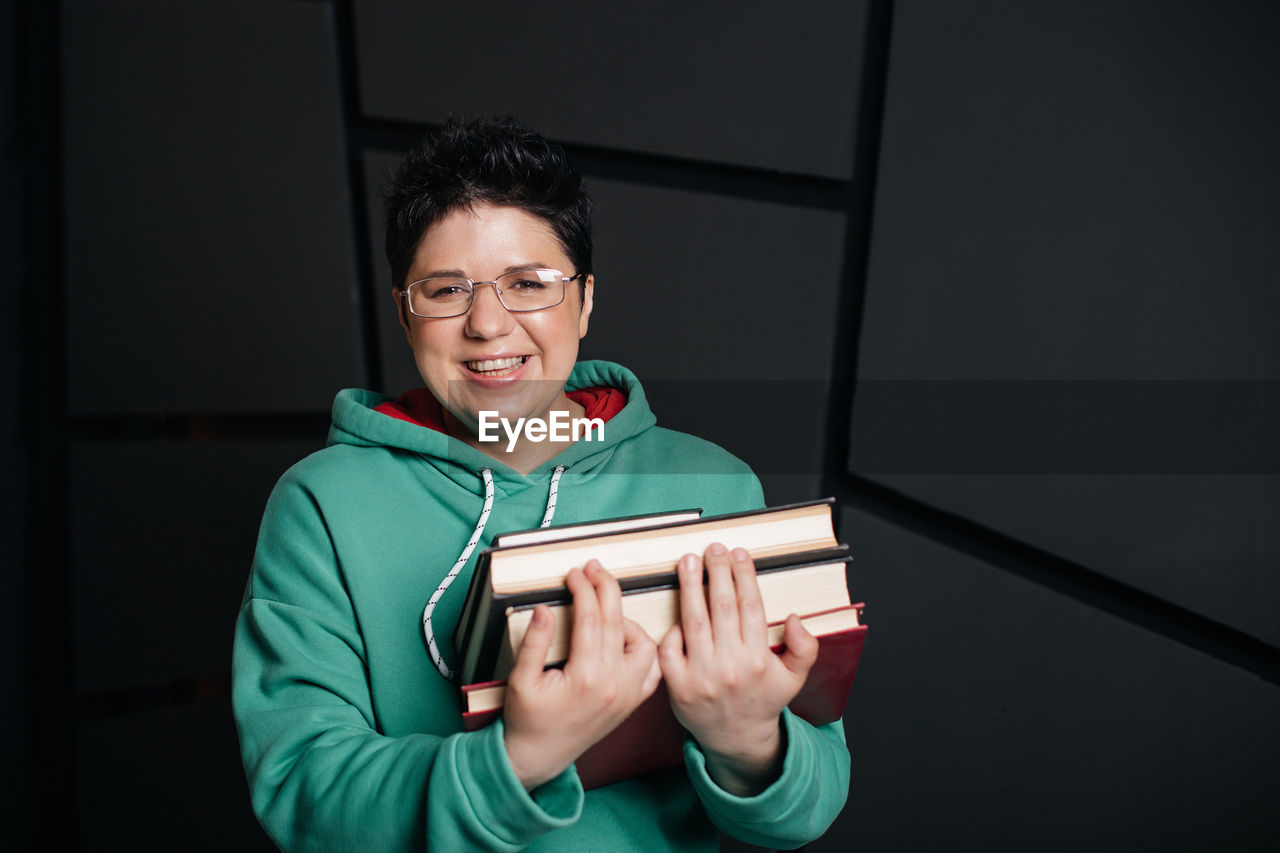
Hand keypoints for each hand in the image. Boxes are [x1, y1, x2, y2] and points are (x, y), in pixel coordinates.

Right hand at [502, 561, 660, 789]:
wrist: (540, 756)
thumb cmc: (528, 720)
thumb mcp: (520, 680)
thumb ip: (534, 642)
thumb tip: (545, 609)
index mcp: (585, 678)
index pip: (590, 618)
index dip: (583, 589)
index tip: (574, 574)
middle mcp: (613, 686)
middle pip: (617, 622)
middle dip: (605, 589)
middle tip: (593, 570)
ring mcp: (627, 695)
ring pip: (644, 644)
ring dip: (628, 619)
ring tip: (606, 607)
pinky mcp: (632, 703)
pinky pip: (652, 671)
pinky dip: (646, 649)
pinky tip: (628, 636)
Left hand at [658, 543, 819, 794]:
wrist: (735, 739)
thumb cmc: (763, 700)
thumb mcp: (794, 678)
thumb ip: (805, 649)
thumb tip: (795, 618)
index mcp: (758, 660)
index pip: (750, 606)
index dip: (744, 576)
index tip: (739, 553)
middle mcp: (729, 666)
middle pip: (722, 606)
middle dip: (718, 572)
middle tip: (713, 548)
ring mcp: (701, 675)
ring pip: (694, 620)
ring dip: (691, 586)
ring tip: (689, 562)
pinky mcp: (677, 685)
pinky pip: (671, 647)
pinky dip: (673, 627)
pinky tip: (678, 606)